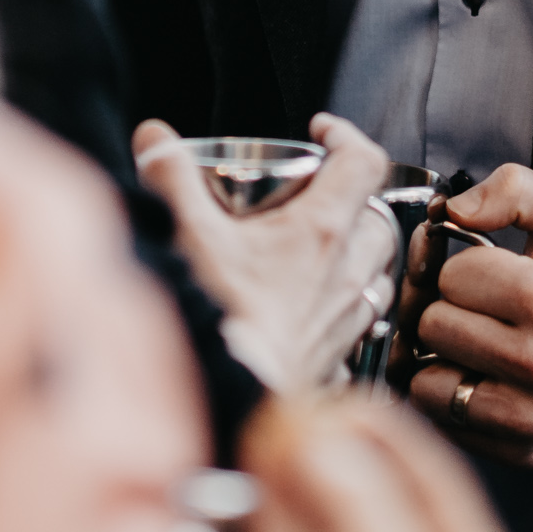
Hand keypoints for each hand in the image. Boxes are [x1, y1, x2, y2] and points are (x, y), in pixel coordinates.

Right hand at [133, 111, 398, 395]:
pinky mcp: (338, 356)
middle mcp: (348, 271)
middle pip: (378, 217)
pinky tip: (311, 313)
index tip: (321, 132)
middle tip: (318, 199)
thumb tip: (154, 138)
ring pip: (376, 271)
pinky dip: (342, 310)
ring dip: (356, 256)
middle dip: (355, 201)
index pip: (364, 162)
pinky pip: (358, 323)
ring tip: (320, 255)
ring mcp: (348, 316)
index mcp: (323, 230)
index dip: (347, 136)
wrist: (229, 399)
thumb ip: (170, 178)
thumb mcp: (189, 234)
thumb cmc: (220, 320)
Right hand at [242, 391, 521, 531]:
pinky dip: (277, 507)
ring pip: (329, 514)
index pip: (432, 475)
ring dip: (298, 469)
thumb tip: (319, 436)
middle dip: (333, 448)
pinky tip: (260, 468)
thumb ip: (354, 492)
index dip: (385, 432)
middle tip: (296, 408)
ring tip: (271, 424)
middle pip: (375, 490)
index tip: (342, 398)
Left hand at [397, 166, 532, 468]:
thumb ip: (514, 190)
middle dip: (449, 309)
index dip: (464, 266)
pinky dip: (452, 395)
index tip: (488, 271)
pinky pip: (442, 419)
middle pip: (431, 325)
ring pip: (426, 378)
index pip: (450, 276)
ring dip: (444, 357)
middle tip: (479, 307)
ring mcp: (530, 415)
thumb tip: (454, 209)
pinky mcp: (519, 449)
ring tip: (478, 342)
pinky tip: (484, 376)